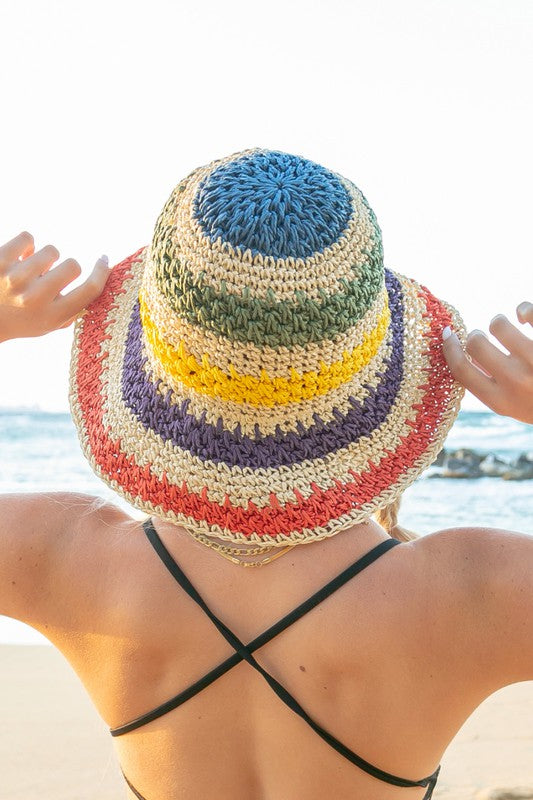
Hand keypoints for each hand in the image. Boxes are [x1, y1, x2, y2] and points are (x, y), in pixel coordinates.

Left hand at [0, 232, 109, 342]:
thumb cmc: (19, 319)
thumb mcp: (46, 324)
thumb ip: (72, 310)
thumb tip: (99, 280)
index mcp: (50, 316)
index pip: (89, 291)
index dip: (102, 273)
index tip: (104, 261)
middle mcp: (34, 299)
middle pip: (73, 265)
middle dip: (65, 268)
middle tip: (51, 276)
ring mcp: (15, 278)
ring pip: (51, 250)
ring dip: (45, 258)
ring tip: (30, 270)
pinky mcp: (0, 259)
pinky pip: (29, 237)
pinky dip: (26, 246)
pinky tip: (18, 258)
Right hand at [443, 302, 532, 423]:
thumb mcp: (514, 406)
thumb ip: (491, 386)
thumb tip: (464, 352)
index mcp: (502, 401)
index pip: (462, 370)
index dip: (449, 348)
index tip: (448, 335)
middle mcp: (518, 381)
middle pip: (476, 343)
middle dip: (476, 336)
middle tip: (484, 338)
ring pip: (498, 323)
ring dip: (499, 323)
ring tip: (507, 328)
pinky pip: (527, 310)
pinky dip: (523, 309)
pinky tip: (524, 317)